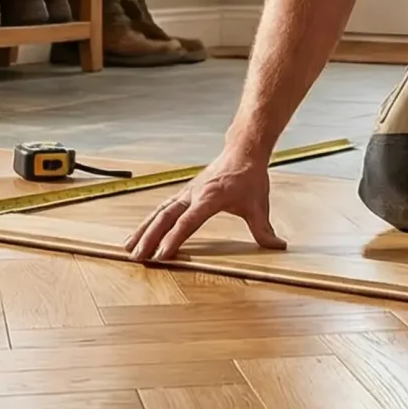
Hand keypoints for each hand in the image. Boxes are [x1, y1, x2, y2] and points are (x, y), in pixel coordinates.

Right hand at [124, 148, 284, 261]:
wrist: (242, 151)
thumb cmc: (249, 176)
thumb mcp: (258, 204)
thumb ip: (264, 229)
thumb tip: (278, 247)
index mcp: (210, 197)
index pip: (188, 222)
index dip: (175, 239)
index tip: (162, 255)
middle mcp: (193, 194)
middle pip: (165, 218)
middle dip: (149, 238)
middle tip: (137, 257)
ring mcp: (186, 193)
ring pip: (158, 212)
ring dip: (143, 230)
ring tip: (128, 248)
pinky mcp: (184, 193)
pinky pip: (162, 208)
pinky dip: (149, 221)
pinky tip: (139, 234)